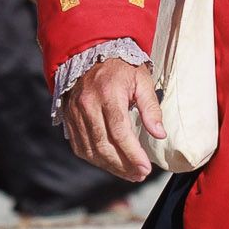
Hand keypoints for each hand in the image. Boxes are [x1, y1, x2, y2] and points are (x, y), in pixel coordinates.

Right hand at [60, 55, 159, 179]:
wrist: (91, 54)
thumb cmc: (121, 68)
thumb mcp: (142, 81)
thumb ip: (151, 108)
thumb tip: (159, 134)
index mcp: (108, 93)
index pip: (120, 131)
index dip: (133, 153)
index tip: (145, 168)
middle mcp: (87, 105)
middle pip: (104, 145)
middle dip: (123, 165)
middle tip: (139, 175)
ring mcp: (74, 113)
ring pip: (90, 150)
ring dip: (110, 167)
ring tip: (129, 174)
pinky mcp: (68, 119)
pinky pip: (80, 147)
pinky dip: (95, 160)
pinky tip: (110, 164)